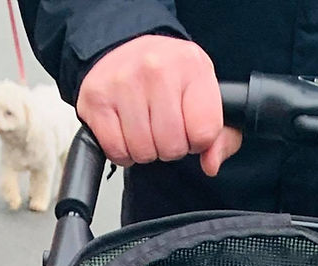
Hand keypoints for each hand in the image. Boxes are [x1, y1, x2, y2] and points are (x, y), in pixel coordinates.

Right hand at [76, 35, 242, 174]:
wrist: (124, 49)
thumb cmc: (168, 77)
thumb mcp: (205, 97)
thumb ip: (221, 137)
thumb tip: (210, 165)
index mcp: (192, 66)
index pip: (204, 133)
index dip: (198, 142)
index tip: (189, 127)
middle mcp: (157, 68)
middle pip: (172, 146)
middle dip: (170, 148)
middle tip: (163, 128)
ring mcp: (123, 81)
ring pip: (143, 151)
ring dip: (145, 150)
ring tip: (145, 127)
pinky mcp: (97, 98)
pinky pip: (116, 150)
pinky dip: (123, 152)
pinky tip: (126, 131)